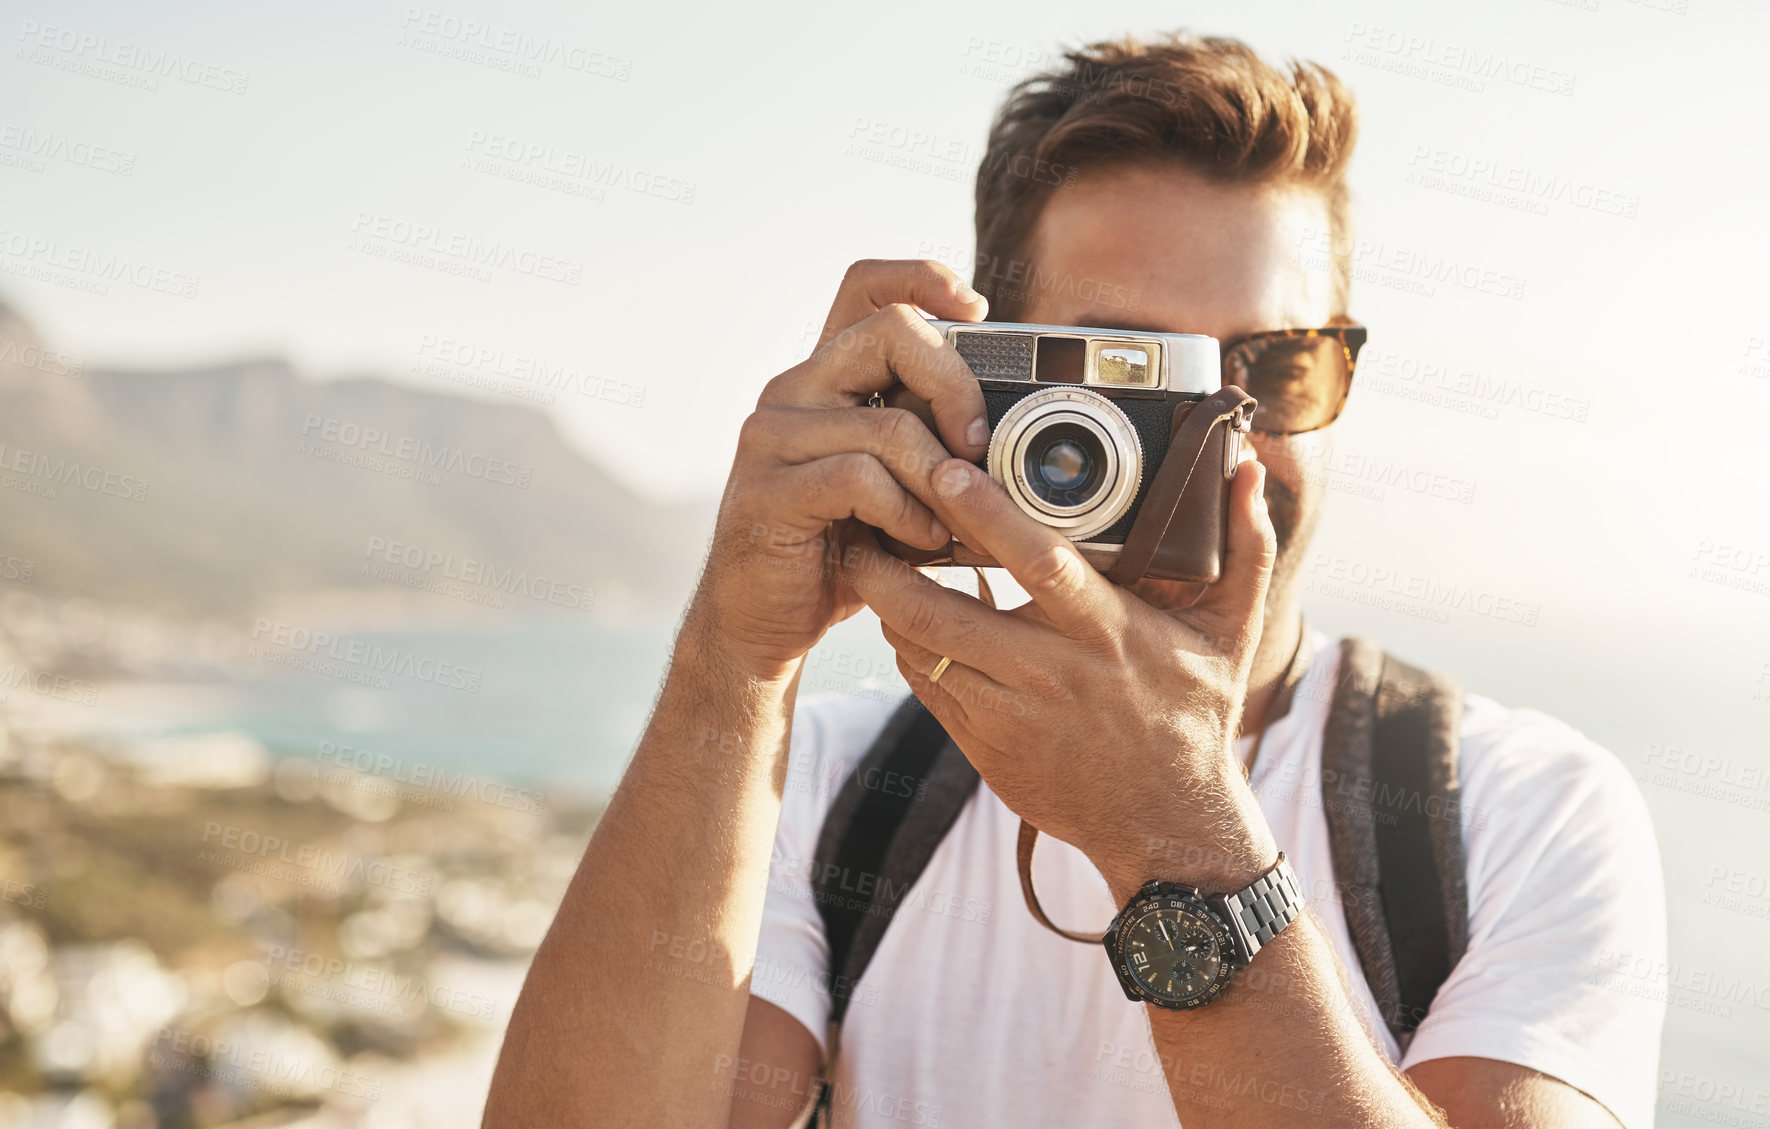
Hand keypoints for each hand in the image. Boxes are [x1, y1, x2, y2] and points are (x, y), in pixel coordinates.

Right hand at [683, 260, 988, 680]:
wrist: (764, 623)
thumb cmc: (840, 552)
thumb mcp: (899, 486)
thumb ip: (932, 442)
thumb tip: (1014, 427)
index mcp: (826, 378)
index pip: (866, 285)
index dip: (925, 279)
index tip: (978, 311)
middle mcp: (792, 390)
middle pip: (890, 330)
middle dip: (956, 385)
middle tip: (979, 445)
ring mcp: (772, 437)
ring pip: (887, 422)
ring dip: (941, 478)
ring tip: (954, 521)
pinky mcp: (767, 490)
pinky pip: (860, 478)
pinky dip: (907, 513)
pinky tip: (919, 541)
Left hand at [838, 454, 1279, 895]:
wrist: (1168, 826)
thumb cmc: (1196, 717)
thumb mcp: (1233, 634)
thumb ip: (1246, 547)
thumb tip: (1251, 468)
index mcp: (1108, 632)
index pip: (1038, 561)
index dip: (984, 514)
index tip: (944, 470)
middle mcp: (1052, 672)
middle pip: (944, 611)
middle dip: (890, 564)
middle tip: (861, 516)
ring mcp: (1010, 715)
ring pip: (920, 650)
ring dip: (886, 603)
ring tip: (866, 557)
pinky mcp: (984, 747)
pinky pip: (925, 686)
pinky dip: (907, 647)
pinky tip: (899, 617)